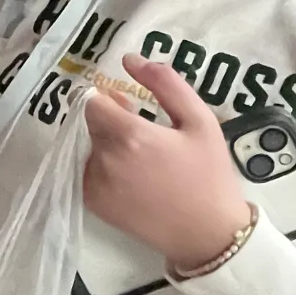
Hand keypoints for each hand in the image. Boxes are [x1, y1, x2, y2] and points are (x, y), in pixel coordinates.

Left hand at [81, 55, 253, 269]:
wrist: (207, 235)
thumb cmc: (208, 175)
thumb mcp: (199, 120)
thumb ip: (165, 83)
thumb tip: (130, 59)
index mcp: (129, 135)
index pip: (92, 100)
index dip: (109, 98)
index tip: (131, 106)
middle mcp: (104, 159)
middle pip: (90, 122)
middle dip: (111, 120)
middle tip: (146, 133)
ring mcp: (94, 184)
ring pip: (88, 146)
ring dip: (107, 144)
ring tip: (143, 159)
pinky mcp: (93, 204)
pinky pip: (87, 171)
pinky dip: (103, 167)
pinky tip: (134, 178)